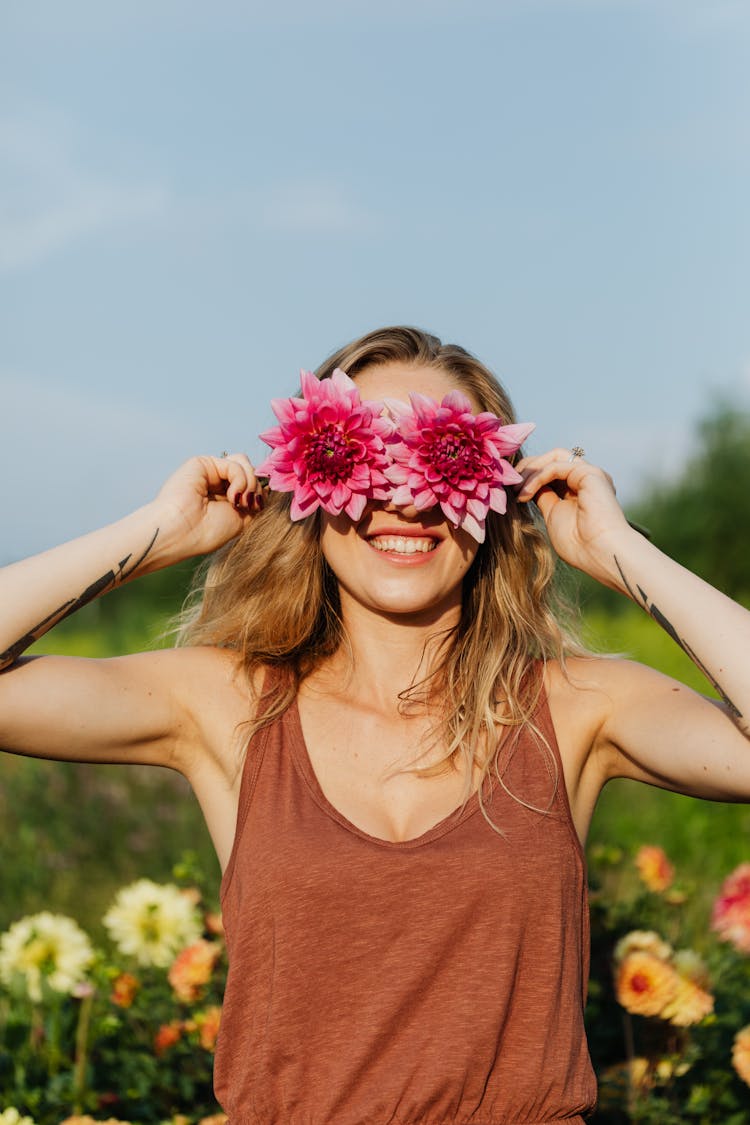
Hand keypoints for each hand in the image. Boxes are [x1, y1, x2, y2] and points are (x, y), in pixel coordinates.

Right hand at [154, 454, 264, 558]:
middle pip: (250, 471)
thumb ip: (254, 501)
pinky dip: (240, 480)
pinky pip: (235, 464)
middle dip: (256, 488)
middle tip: (249, 506)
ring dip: (250, 482)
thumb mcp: (242, 519)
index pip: (252, 484)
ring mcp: (211, 472)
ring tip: (240, 501)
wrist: (181, 532)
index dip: (261, 491)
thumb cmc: (207, 533)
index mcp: (225, 497)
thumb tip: (266, 486)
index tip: (258, 507)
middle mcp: (217, 483)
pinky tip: (232, 496)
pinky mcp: (203, 463)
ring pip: (244, 464)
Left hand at [516, 449, 630, 578]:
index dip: (529, 476)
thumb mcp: (553, 515)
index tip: (510, 490)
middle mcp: (587, 478)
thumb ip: (543, 497)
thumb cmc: (579, 545)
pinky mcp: (590, 473)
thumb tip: (526, 486)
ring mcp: (590, 474)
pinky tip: (526, 493)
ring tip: (516, 489)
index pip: (551, 471)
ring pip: (554, 457)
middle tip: (509, 485)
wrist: (600, 554)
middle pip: (552, 459)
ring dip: (531, 470)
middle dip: (527, 469)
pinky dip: (537, 476)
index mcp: (579, 489)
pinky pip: (556, 466)